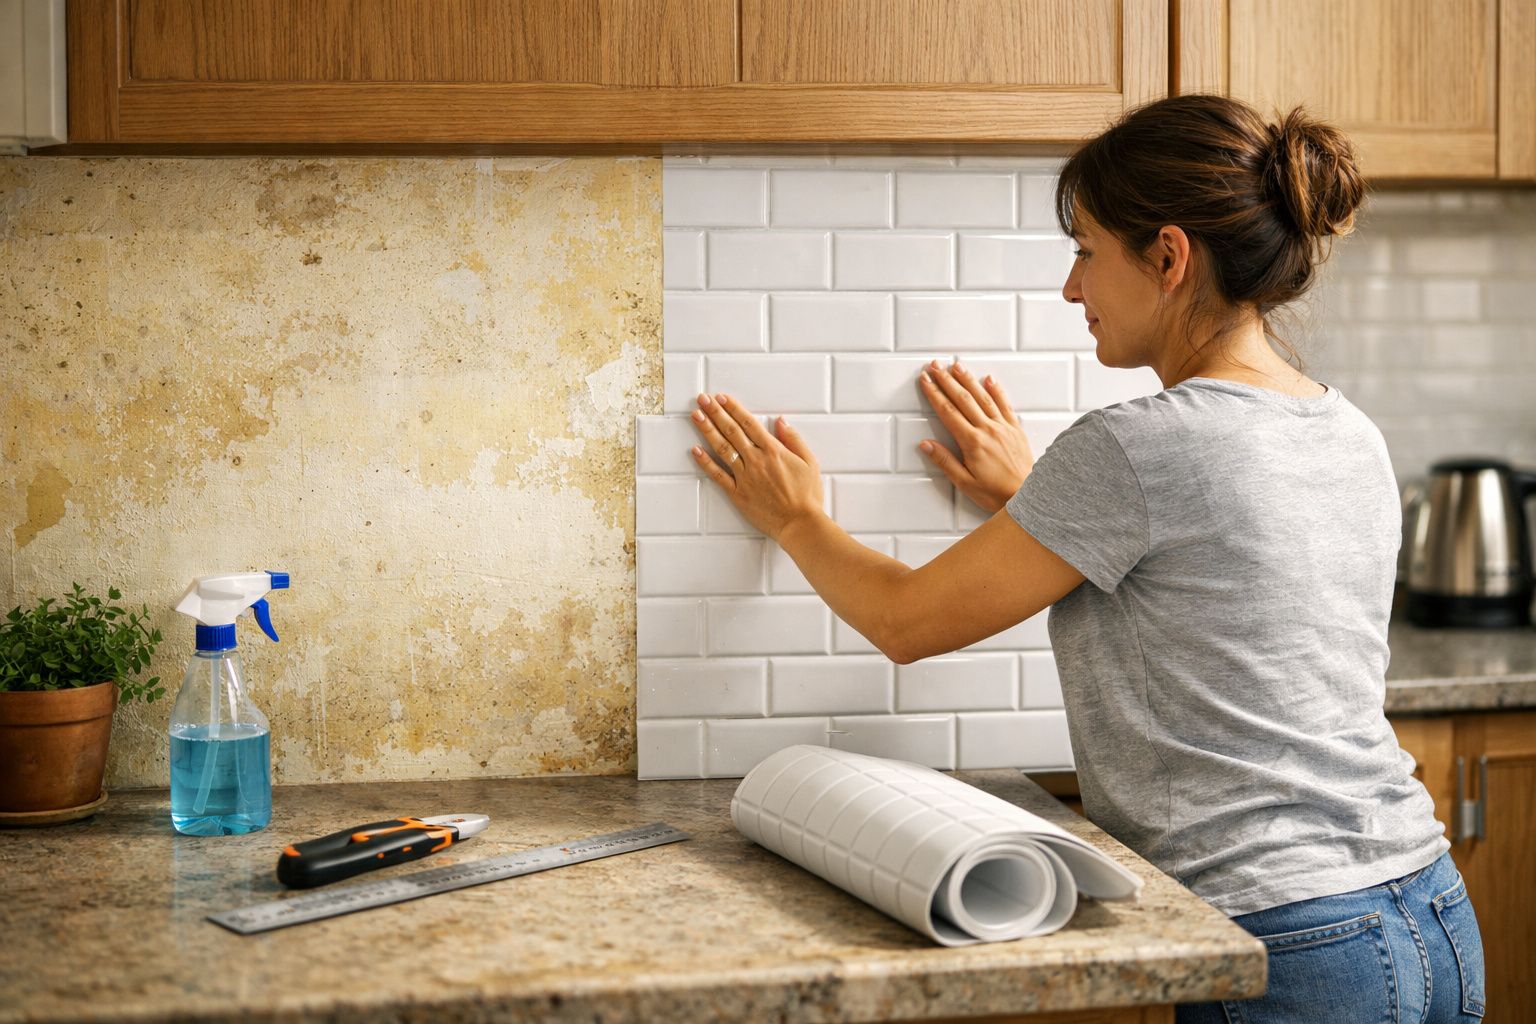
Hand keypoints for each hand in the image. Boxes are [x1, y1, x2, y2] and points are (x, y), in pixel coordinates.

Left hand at [688, 393, 824, 541]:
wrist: (800, 524)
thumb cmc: (807, 496)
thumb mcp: (810, 462)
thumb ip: (794, 439)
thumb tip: (781, 421)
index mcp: (773, 451)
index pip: (749, 423)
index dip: (734, 408)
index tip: (722, 398)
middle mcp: (756, 460)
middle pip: (732, 431)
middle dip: (715, 412)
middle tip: (703, 399)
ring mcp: (744, 477)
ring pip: (722, 448)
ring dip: (707, 430)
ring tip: (696, 416)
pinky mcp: (738, 494)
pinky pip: (718, 476)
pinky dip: (705, 462)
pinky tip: (696, 450)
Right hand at [918, 359, 1034, 513]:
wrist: (1027, 496)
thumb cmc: (996, 493)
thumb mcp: (965, 482)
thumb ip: (945, 461)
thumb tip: (926, 445)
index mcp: (972, 442)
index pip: (948, 412)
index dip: (935, 394)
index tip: (925, 380)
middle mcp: (988, 430)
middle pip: (963, 399)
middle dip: (947, 380)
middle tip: (935, 366)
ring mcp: (1003, 427)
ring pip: (983, 397)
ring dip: (968, 380)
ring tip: (956, 366)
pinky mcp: (1015, 430)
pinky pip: (1005, 405)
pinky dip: (996, 390)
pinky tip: (988, 379)